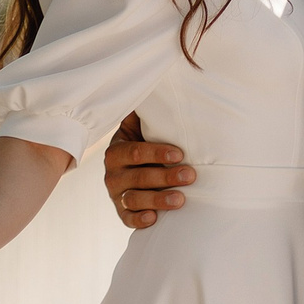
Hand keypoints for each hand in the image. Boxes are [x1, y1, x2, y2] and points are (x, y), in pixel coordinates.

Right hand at [102, 112, 191, 228]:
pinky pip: (128, 220)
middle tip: (191, 175)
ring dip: (158, 199)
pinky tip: (155, 218)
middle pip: (138, 176)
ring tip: (181, 199)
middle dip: (165, 176)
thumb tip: (161, 83)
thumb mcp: (140, 127)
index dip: (157, 153)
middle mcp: (112, 174)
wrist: (134, 171)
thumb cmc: (145, 144)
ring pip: (134, 199)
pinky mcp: (122, 213)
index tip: (180, 153)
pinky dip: (140, 220)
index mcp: (116, 151)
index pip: (135, 152)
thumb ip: (146, 113)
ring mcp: (116, 195)